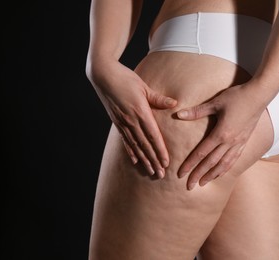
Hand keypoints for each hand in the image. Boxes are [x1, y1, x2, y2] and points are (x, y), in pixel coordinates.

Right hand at [87, 60, 176, 177]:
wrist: (103, 75)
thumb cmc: (125, 78)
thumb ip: (158, 99)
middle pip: (145, 145)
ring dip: (144, 160)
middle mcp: (131, 121)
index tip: (166, 163)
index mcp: (140, 112)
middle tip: (160, 175)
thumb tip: (174, 104)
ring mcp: (122, 122)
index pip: (153, 136)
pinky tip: (135, 160)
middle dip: (153, 161)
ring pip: (135, 146)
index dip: (160, 151)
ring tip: (150, 171)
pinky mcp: (116, 122)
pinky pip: (125, 140)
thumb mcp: (144, 87)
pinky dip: (130, 151)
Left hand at [176, 84, 266, 189]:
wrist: (259, 95)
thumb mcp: (215, 103)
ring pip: (224, 164)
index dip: (190, 164)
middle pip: (211, 163)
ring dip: (212, 175)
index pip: (201, 153)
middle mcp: (230, 142)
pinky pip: (234, 159)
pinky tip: (221, 172)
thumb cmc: (237, 97)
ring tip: (203, 183)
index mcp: (221, 133)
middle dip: (199, 175)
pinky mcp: (245, 141)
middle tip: (189, 186)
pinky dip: (226, 168)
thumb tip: (178, 114)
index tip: (181, 174)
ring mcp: (239, 143)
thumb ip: (197, 111)